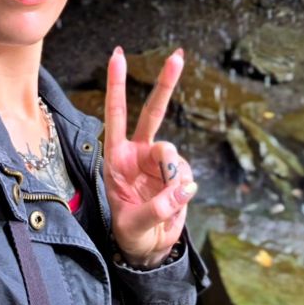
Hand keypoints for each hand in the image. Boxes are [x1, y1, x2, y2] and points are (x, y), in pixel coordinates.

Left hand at [103, 46, 196, 269]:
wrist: (148, 248)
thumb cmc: (129, 233)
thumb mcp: (132, 225)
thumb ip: (155, 207)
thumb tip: (183, 187)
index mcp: (116, 156)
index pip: (116, 114)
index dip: (117, 85)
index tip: (118, 55)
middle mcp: (138, 153)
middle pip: (153, 113)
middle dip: (166, 84)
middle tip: (178, 55)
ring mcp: (160, 163)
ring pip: (173, 154)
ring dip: (170, 177)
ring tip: (164, 202)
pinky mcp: (179, 175)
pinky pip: (186, 177)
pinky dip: (183, 192)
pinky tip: (175, 203)